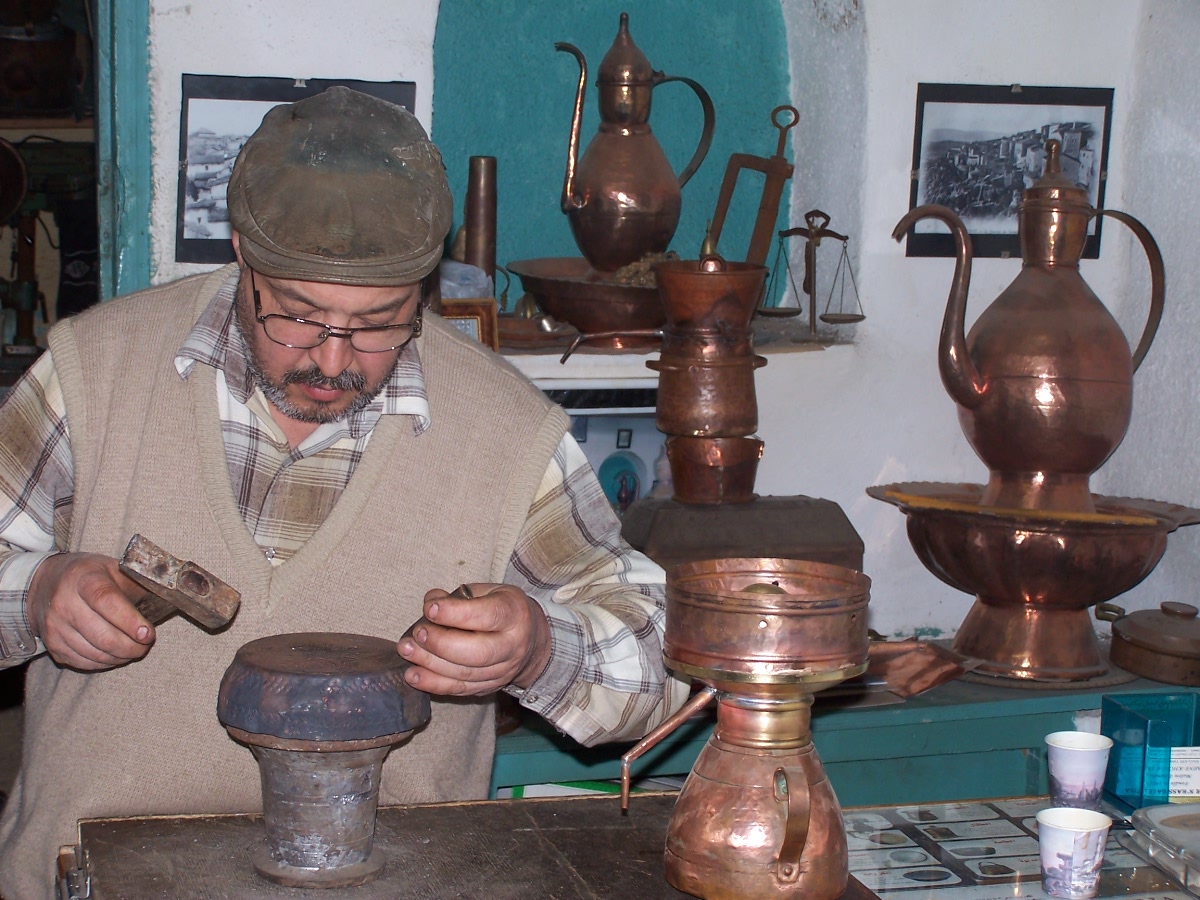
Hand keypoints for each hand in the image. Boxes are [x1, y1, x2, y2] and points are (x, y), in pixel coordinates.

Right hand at [27, 552, 155, 670]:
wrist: (45, 585)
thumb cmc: (90, 576)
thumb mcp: (114, 569)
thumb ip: (138, 584)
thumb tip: (170, 599)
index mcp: (84, 579)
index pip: (107, 602)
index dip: (130, 621)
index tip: (148, 634)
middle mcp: (64, 603)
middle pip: (103, 635)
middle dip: (132, 646)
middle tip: (146, 645)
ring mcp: (55, 626)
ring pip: (95, 653)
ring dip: (121, 656)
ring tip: (133, 649)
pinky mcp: (51, 645)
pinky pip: (83, 662)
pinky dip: (105, 662)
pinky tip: (115, 654)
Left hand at [397, 583, 550, 696]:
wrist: (532, 640)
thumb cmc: (503, 609)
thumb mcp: (489, 592)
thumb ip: (460, 596)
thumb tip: (432, 601)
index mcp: (514, 614)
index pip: (486, 616)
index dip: (455, 613)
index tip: (430, 608)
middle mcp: (512, 645)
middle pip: (477, 652)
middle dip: (441, 644)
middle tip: (417, 634)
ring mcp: (503, 670)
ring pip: (465, 673)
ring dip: (430, 664)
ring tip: (407, 651)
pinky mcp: (490, 687)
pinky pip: (460, 689)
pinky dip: (434, 684)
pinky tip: (413, 675)